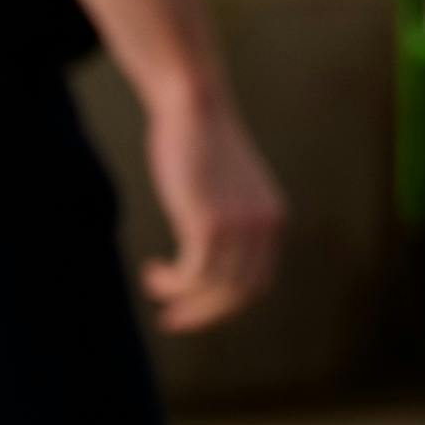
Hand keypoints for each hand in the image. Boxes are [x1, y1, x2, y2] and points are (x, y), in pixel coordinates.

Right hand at [135, 84, 288, 333]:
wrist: (193, 104)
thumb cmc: (199, 141)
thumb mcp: (225, 187)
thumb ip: (226, 220)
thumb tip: (206, 258)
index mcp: (272, 220)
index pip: (256, 284)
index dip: (224, 306)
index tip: (193, 310)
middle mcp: (264, 226)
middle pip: (239, 295)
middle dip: (202, 314)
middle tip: (170, 321)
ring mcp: (239, 226)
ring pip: (214, 290)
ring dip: (180, 299)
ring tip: (153, 285)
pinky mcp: (209, 221)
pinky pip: (193, 274)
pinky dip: (171, 283)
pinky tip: (152, 272)